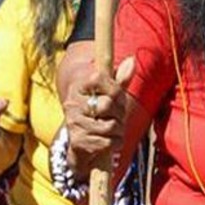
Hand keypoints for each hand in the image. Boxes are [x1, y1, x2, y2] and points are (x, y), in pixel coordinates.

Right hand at [62, 57, 135, 178]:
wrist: (82, 145)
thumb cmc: (100, 114)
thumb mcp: (109, 95)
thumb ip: (120, 79)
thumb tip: (132, 60)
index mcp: (79, 87)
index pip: (98, 78)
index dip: (114, 88)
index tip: (116, 96)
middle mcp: (72, 104)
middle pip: (107, 104)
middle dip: (120, 112)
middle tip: (117, 116)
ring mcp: (74, 123)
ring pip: (110, 125)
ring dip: (119, 129)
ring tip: (114, 129)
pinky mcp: (78, 142)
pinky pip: (108, 142)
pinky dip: (116, 143)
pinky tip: (110, 141)